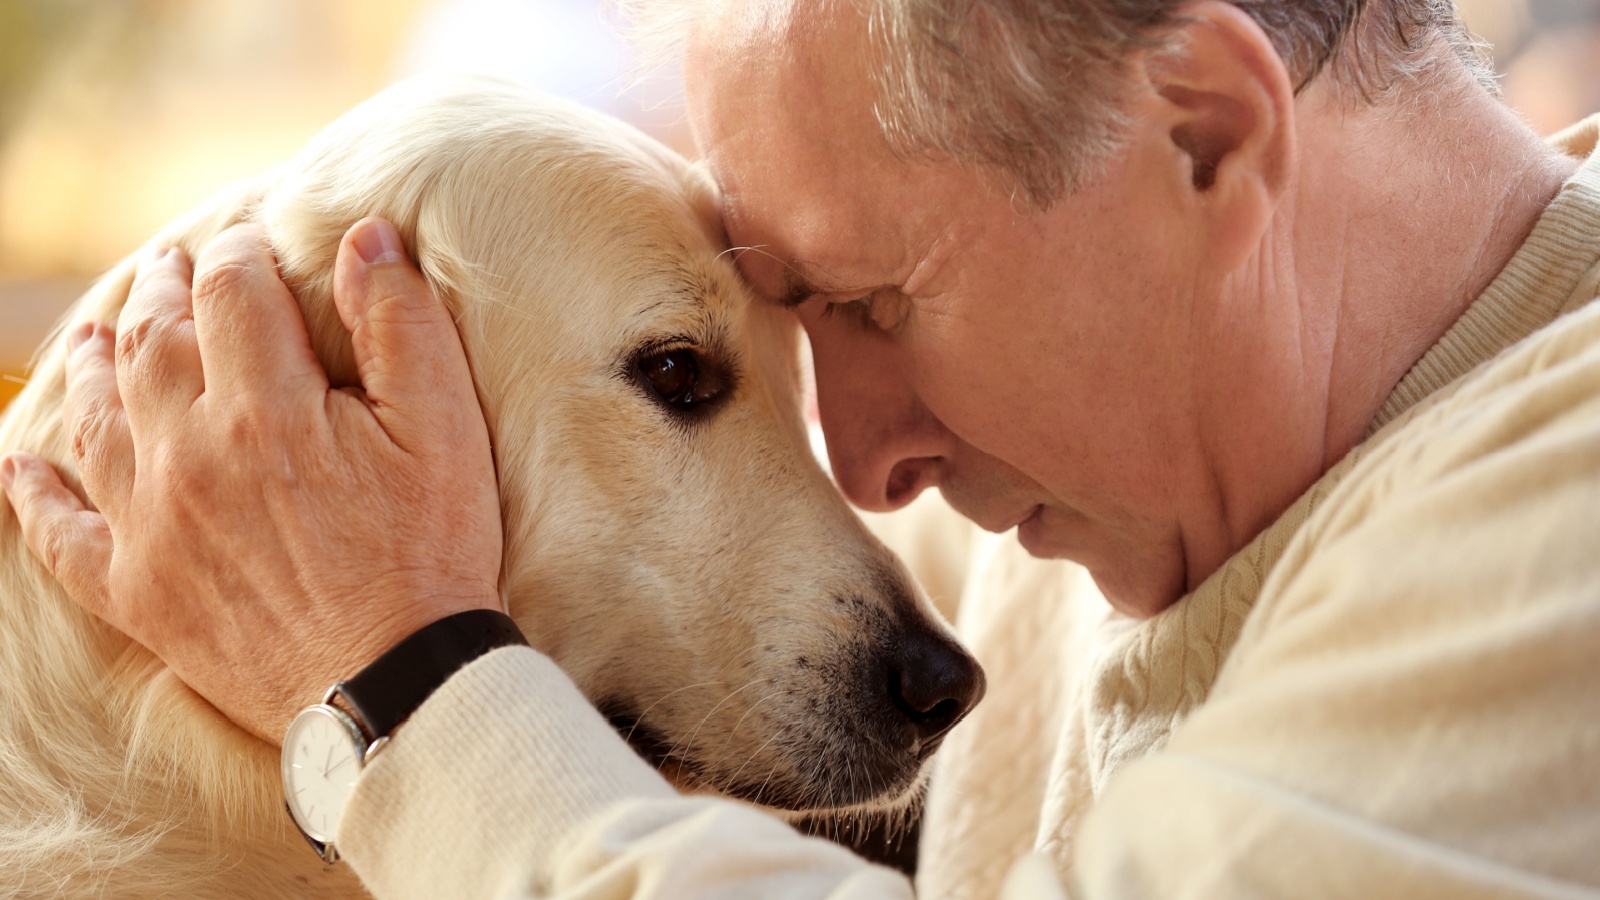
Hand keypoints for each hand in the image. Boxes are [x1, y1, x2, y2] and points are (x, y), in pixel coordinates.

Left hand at [0, 218, 502, 742]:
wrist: (394, 686)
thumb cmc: (432, 553)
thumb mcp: (444, 428)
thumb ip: (401, 324)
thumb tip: (364, 236)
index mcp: (266, 407)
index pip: (232, 292)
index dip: (240, 255)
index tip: (249, 245)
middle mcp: (189, 455)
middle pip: (153, 343)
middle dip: (162, 293)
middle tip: (168, 266)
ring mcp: (152, 527)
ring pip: (98, 420)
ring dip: (92, 366)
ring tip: (95, 335)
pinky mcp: (138, 594)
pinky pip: (63, 535)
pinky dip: (35, 498)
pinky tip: (20, 468)